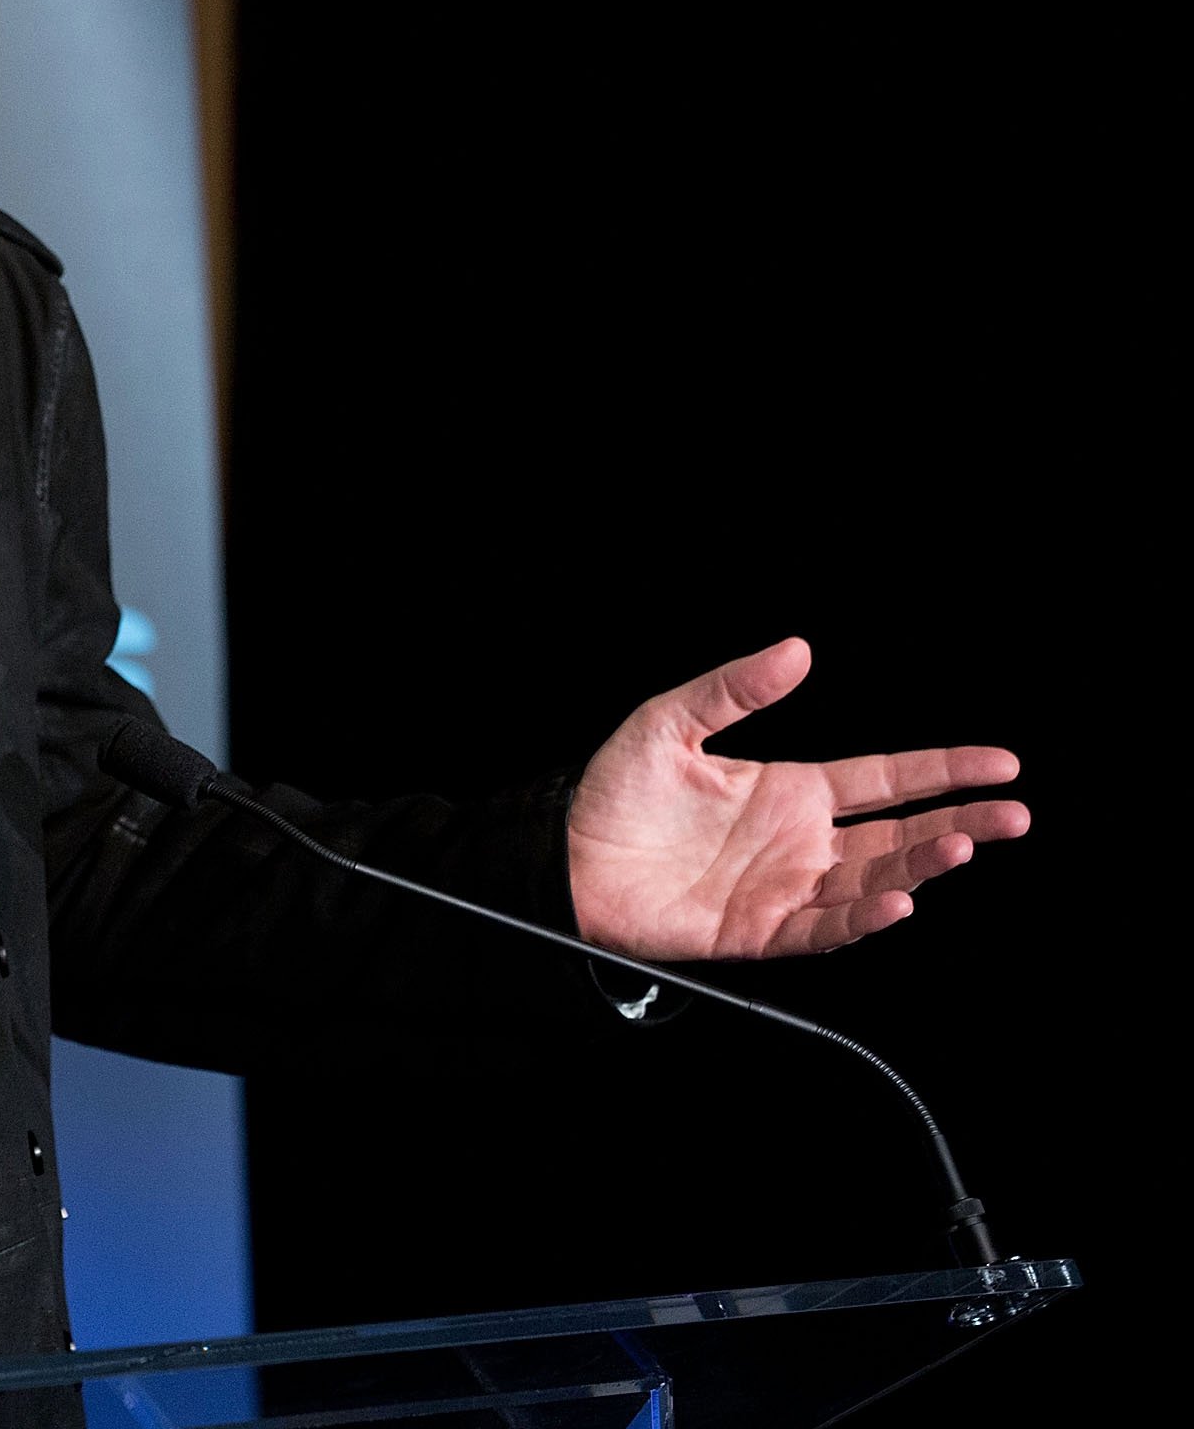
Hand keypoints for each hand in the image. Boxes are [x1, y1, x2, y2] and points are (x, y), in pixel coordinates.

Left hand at [565, 638, 1027, 961]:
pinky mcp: (760, 930)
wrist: (564, 857)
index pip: (887, 779)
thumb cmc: (614, 792)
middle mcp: (802, 841)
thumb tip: (797, 649)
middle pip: (900, 833)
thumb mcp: (670, 723)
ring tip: (963, 845)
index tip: (1002, 763)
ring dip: (921, 866)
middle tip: (1015, 815)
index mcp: (792, 790)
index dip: (944, 771)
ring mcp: (786, 888)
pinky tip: (896, 899)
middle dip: (961, 823)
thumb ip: (735, 689)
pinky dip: (862, 917)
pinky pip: (825, 927)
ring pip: (875, 879)